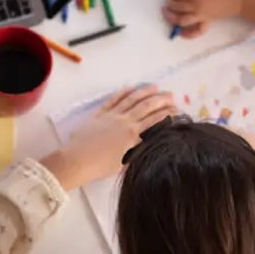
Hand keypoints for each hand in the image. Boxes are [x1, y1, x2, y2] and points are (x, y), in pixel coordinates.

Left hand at [41, 85, 176, 189]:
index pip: (154, 120)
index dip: (167, 114)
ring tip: (155, 87)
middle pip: (146, 106)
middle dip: (160, 99)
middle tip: (171, 95)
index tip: (176, 110)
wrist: (77, 160)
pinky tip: (131, 87)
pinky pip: (114, 99)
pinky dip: (123, 92)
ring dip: (145, 92)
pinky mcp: (100, 113)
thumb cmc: (100, 166)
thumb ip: (136, 151)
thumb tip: (146, 143)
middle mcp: (124, 121)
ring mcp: (111, 114)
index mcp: (132, 134)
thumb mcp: (124, 163)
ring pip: (131, 99)